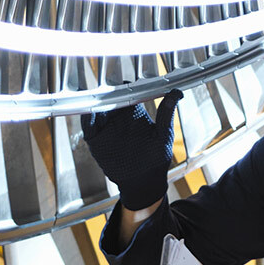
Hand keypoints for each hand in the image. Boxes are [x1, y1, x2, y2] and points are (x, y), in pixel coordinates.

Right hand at [80, 89, 182, 209]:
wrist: (143, 182)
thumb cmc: (156, 158)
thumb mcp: (163, 135)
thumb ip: (166, 114)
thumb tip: (177, 93)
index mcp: (134, 113)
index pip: (126, 94)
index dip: (123, 87)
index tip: (123, 83)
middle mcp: (118, 118)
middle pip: (108, 99)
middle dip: (106, 93)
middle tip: (107, 88)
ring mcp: (106, 128)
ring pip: (96, 110)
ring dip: (94, 103)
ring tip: (96, 99)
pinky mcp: (96, 140)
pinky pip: (88, 127)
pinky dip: (86, 118)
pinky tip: (89, 113)